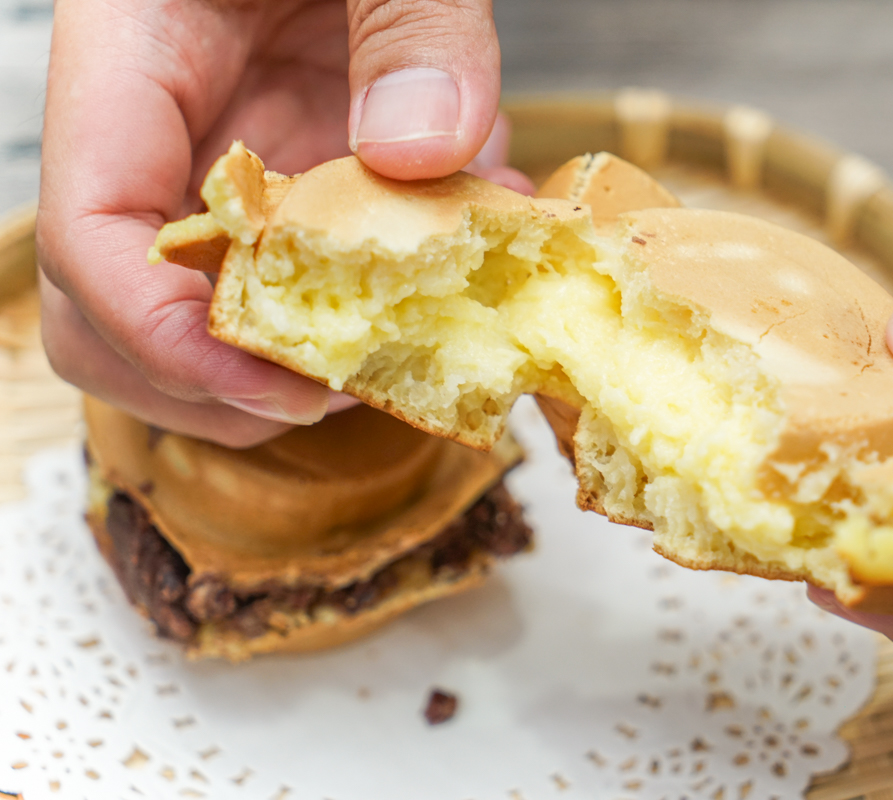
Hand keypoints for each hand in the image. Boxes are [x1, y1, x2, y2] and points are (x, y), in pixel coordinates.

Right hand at [37, 0, 532, 446]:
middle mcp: (164, 128)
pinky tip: (451, 270)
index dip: (161, 330)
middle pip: (109, 308)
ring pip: (197, 313)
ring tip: (401, 343)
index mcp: (136, 52)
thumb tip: (423, 150)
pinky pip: (298, 275)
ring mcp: (223, 161)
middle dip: (206, 381)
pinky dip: (368, 303)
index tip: (272, 379)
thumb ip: (414, 27)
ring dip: (290, 361)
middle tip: (335, 388)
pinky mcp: (290, 176)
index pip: (90, 224)